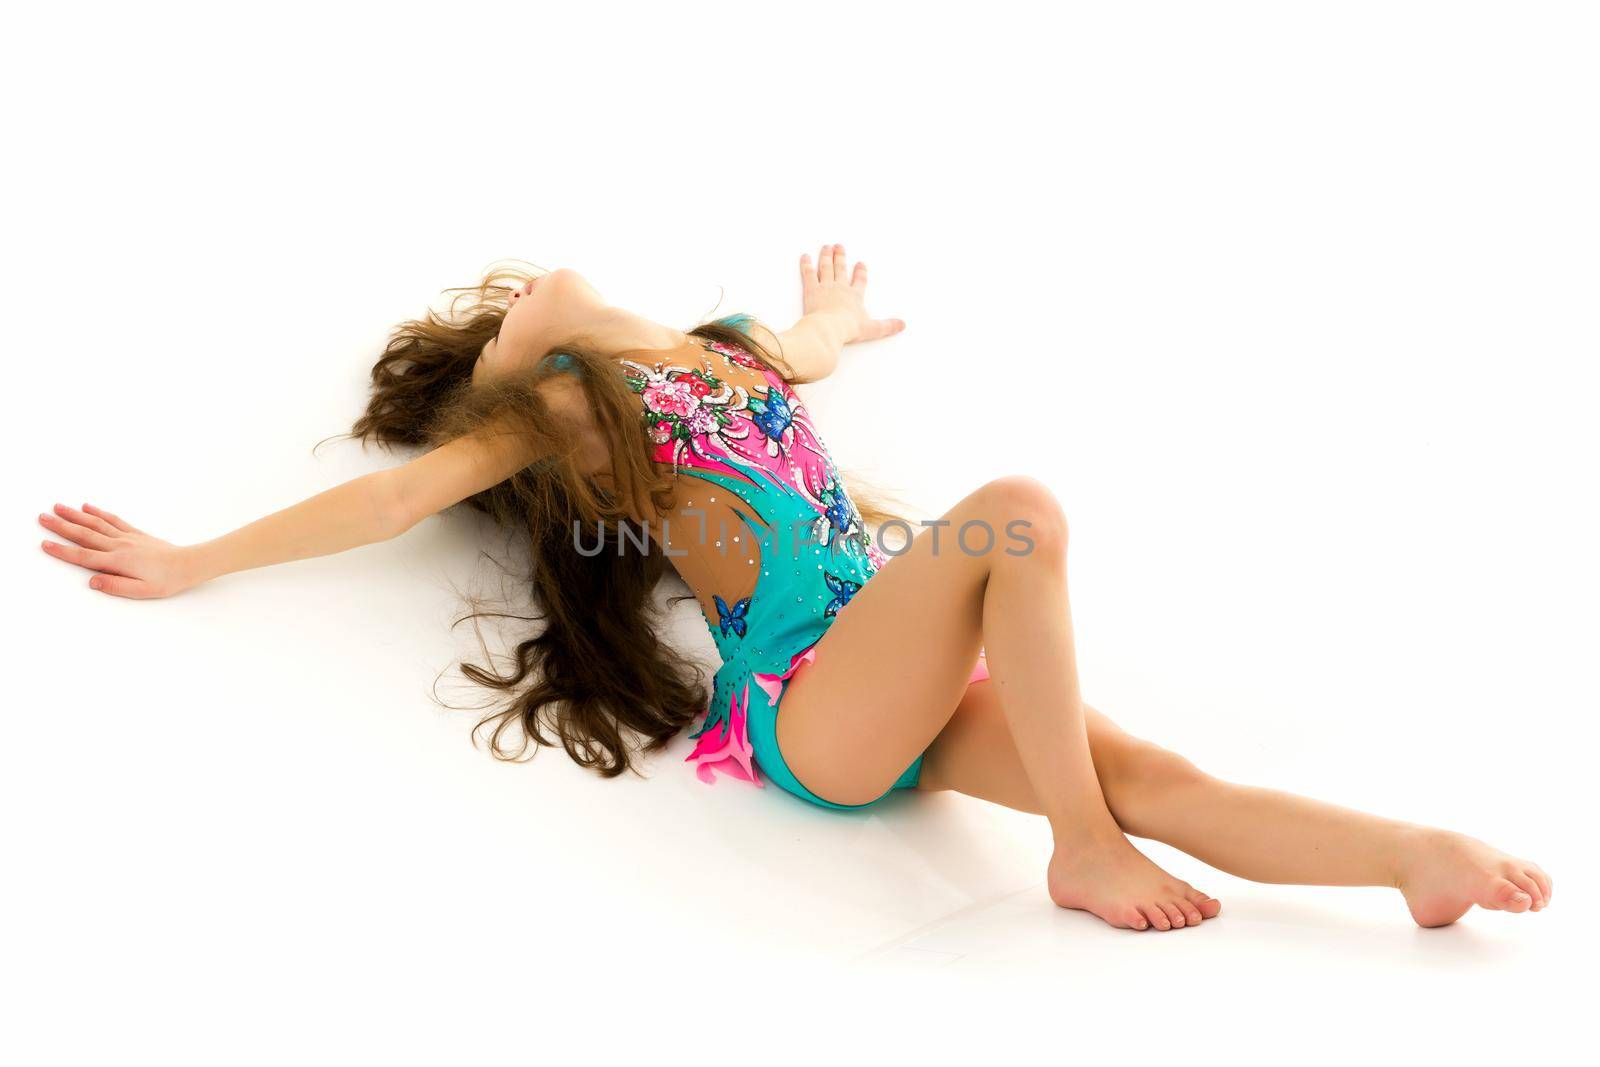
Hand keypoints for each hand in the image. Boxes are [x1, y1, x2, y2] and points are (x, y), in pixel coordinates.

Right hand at [38, 502, 200, 598]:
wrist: (188, 564)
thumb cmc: (166, 581)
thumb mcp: (142, 591)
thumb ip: (116, 586)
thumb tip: (92, 581)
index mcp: (117, 561)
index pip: (84, 556)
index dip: (62, 551)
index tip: (44, 544)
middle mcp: (119, 545)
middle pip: (84, 535)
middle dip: (61, 526)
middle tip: (41, 517)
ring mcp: (126, 537)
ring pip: (96, 523)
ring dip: (75, 515)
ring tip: (58, 507)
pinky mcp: (135, 533)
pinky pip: (113, 520)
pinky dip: (99, 513)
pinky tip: (87, 507)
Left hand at [799, 243, 905, 343]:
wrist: (829, 328)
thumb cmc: (849, 329)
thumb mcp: (872, 329)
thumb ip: (887, 326)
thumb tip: (902, 325)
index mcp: (855, 296)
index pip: (860, 280)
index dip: (860, 272)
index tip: (860, 263)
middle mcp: (840, 288)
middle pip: (840, 268)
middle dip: (840, 256)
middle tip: (839, 246)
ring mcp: (825, 287)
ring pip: (825, 267)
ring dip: (826, 256)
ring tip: (826, 247)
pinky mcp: (811, 290)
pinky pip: (808, 273)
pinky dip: (806, 264)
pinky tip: (805, 257)